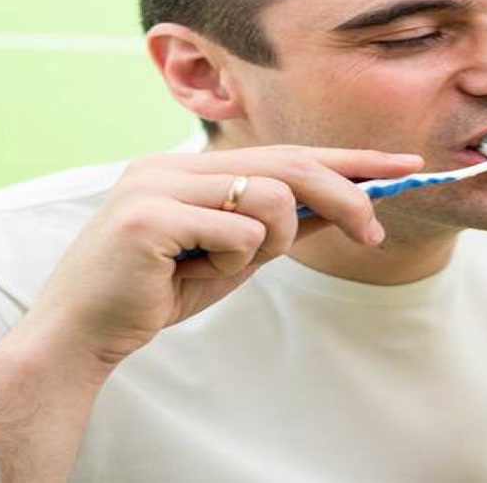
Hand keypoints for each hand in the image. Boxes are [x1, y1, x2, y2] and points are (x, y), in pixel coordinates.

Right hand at [19, 145, 422, 366]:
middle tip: (375, 232)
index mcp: (188, 164)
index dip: (349, 160)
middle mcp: (171, 163)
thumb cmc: (157, 293)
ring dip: (272, 244)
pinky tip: (189, 275)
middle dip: (347, 196)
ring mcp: (156, 183)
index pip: (286, 152)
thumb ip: (276, 225)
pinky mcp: (148, 216)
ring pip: (272, 199)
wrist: (82, 335)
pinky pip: (239, 234)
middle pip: (290, 165)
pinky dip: (231, 263)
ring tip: (224, 266)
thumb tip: (346, 206)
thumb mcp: (232, 254)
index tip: (403, 166)